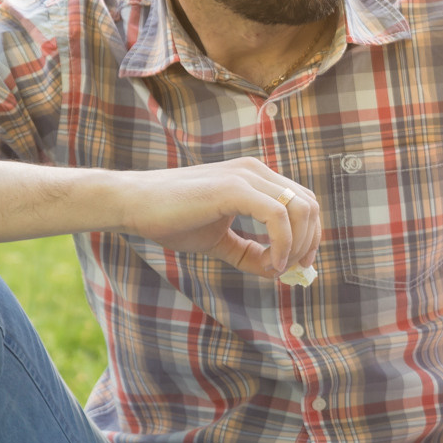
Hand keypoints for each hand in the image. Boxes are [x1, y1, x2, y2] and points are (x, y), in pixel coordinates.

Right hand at [112, 157, 321, 279]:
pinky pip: (277, 215)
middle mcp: (255, 171)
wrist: (132, 204)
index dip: (309, 235)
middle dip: (309, 242)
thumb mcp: (218, 240)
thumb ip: (248, 252)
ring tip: (276, 268)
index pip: (303, 201)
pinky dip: (281, 244)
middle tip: (293, 270)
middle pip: (309, 204)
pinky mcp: (233, 188)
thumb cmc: (171, 219)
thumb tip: (277, 271)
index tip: (298, 265)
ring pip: (299, 209)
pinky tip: (269, 265)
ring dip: (296, 245)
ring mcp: (246, 176)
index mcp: (255, 178)